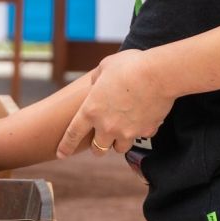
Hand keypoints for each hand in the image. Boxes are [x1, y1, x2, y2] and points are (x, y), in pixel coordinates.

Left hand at [56, 49, 172, 158]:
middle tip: (102, 138)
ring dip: (119, 141)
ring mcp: (127, 132)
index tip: (61, 154)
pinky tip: (144, 116)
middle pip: (98, 149)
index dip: (66, 146)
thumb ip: (97, 79)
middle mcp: (107, 126)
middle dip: (99, 146)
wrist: (158, 74)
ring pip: (119, 148)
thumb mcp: (105, 66)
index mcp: (91, 110)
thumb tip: (97, 84)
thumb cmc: (129, 66)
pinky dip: (140, 130)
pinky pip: (140, 136)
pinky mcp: (145, 132)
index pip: (73, 134)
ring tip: (123, 128)